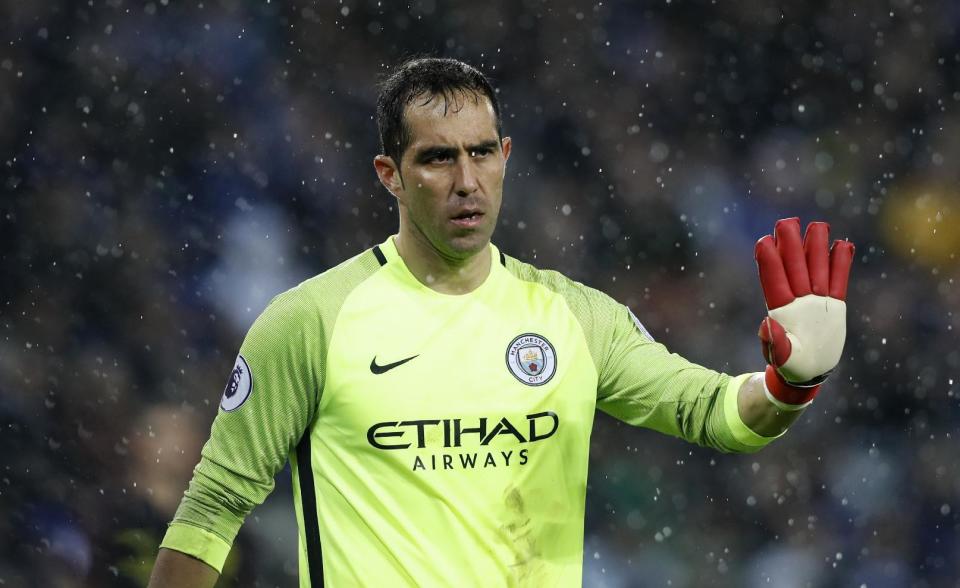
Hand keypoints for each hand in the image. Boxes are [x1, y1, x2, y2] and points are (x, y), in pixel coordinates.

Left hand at [754, 218, 854, 407]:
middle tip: (787, 221)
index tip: (762, 241)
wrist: (806, 373)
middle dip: (791, 245)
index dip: (769, 262)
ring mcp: (816, 301)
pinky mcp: (834, 305)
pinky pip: (839, 281)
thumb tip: (767, 325)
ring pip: (817, 268)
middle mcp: (798, 300)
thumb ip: (774, 343)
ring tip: (819, 225)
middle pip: (795, 267)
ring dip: (817, 247)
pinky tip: (844, 244)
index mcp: (782, 310)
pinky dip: (842, 264)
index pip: (774, 281)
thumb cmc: (788, 366)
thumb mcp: (780, 358)